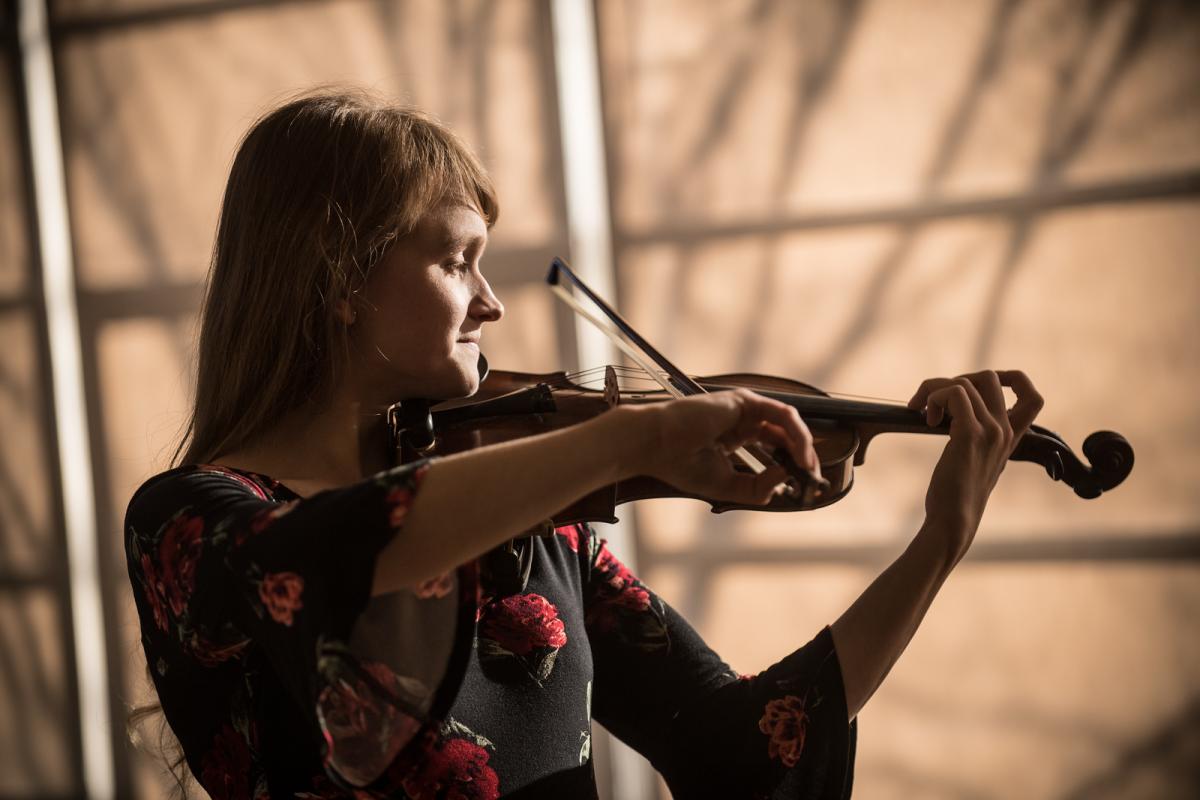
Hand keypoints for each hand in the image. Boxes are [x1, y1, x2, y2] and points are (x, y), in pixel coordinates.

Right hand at [636, 389, 818, 505]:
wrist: (656, 446)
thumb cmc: (681, 464)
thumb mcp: (727, 486)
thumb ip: (758, 487)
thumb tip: (786, 478)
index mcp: (736, 439)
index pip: (775, 448)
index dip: (792, 466)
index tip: (805, 487)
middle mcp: (743, 421)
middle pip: (786, 436)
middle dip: (804, 458)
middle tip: (813, 481)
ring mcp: (744, 409)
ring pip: (788, 424)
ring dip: (804, 448)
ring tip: (809, 470)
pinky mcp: (745, 401)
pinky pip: (781, 414)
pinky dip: (796, 435)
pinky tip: (799, 456)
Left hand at [907, 370, 1043, 560]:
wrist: (953, 520)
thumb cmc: (957, 494)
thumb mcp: (976, 459)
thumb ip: (978, 436)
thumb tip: (955, 411)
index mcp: (1011, 437)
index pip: (1033, 397)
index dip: (1010, 378)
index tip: (976, 387)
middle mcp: (1005, 430)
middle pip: (991, 376)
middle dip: (957, 379)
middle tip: (937, 402)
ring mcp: (990, 431)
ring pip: (964, 383)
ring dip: (935, 390)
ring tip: (924, 413)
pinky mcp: (970, 434)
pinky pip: (953, 393)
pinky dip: (932, 397)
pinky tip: (925, 418)